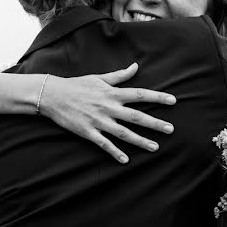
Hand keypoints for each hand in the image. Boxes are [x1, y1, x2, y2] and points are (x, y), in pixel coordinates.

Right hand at [39, 63, 176, 163]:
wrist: (52, 95)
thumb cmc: (77, 85)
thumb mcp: (99, 78)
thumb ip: (119, 76)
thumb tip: (136, 66)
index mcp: (112, 93)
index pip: (140, 94)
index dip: (157, 97)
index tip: (173, 101)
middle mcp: (108, 107)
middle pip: (136, 116)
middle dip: (155, 123)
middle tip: (171, 129)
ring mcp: (98, 121)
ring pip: (123, 133)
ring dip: (140, 140)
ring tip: (155, 147)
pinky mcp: (88, 132)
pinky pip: (104, 144)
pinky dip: (115, 152)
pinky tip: (125, 160)